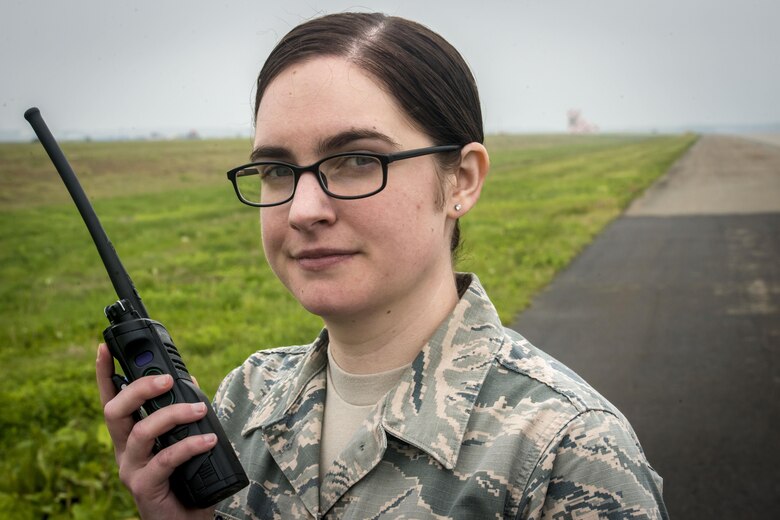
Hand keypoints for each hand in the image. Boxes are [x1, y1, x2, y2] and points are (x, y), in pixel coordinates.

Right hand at [96, 343, 215, 518]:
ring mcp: (131, 469)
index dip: (103, 374)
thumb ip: (179, 415)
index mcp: (129, 436)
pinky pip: (165, 459)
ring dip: (173, 415)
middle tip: (167, 379)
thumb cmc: (185, 479)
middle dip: (139, 388)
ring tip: (200, 408)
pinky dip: (190, 444)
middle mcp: (124, 451)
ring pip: (141, 432)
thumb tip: (188, 383)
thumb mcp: (181, 441)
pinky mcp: (144, 487)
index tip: (103, 347)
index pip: (111, 399)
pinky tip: (208, 439)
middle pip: (115, 411)